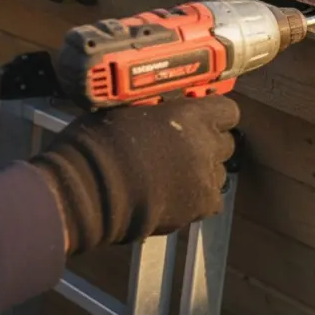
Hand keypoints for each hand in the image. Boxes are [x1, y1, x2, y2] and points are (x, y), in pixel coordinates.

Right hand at [29, 96, 239, 254]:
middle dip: (208, 145)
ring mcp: (205, 177)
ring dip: (202, 172)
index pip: (227, 110)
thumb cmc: (97, 146)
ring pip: (218, 172)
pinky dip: (197, 199)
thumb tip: (163, 109)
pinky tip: (174, 196)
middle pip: (225, 143)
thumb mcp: (128, 110)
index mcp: (190, 115)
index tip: (203, 118)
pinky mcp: (200, 206)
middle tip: (183, 149)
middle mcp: (205, 144)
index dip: (215, 115)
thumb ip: (158, 110)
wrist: (88, 191)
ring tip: (173, 176)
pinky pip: (211, 199)